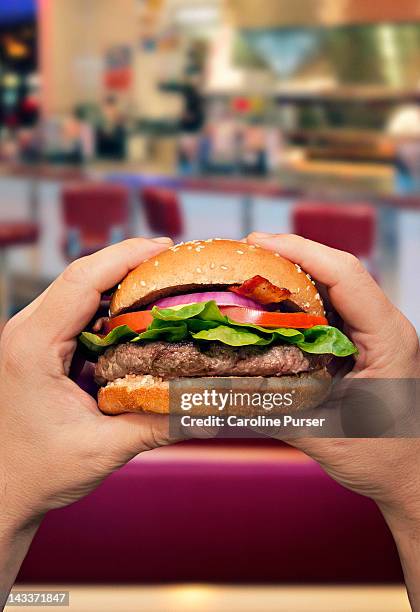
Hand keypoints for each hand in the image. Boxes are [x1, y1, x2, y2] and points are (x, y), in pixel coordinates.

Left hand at [0, 237, 182, 601]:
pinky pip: (77, 309)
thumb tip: (208, 403)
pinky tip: (138, 307)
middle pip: (80, 274)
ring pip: (78, 288)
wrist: (4, 488)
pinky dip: (110, 301)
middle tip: (174, 258)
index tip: (164, 247)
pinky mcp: (41, 344)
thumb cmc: (40, 471)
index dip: (124, 257)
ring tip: (162, 275)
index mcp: (33, 347)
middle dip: (127, 259)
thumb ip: (157, 424)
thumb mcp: (104, 449)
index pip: (81, 282)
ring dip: (119, 277)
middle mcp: (27, 330)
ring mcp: (31, 335)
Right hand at [247, 233, 419, 608]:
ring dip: (295, 272)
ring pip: (335, 285)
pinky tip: (271, 302)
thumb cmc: (382, 460)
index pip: (346, 277)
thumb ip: (275, 411)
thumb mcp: (325, 436)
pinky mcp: (364, 342)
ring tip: (251, 269)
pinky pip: (332, 307)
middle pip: (339, 271)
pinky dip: (300, 298)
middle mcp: (385, 327)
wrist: (413, 478)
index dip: (301, 252)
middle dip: (292, 254)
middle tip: (244, 252)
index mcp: (388, 339)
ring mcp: (376, 332)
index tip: (258, 244)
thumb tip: (220, 390)